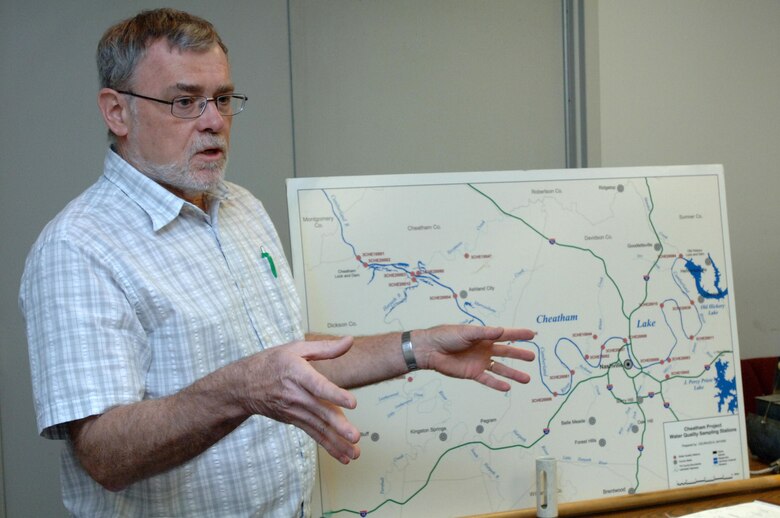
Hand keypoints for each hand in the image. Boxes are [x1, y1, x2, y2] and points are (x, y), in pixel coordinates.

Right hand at [230, 336, 361, 463]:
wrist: (243, 386)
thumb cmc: (272, 362)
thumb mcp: (296, 348)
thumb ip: (325, 347)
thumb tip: (350, 341)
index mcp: (297, 373)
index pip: (317, 385)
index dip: (335, 394)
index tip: (352, 402)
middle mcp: (296, 395)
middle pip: (320, 411)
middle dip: (339, 425)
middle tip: (355, 436)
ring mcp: (294, 410)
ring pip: (319, 427)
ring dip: (337, 442)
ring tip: (354, 452)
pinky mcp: (294, 420)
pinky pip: (313, 434)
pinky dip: (328, 446)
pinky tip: (343, 456)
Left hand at [415, 325, 535, 390]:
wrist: (430, 350)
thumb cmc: (446, 336)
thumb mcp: (466, 332)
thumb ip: (484, 333)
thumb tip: (502, 331)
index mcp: (483, 336)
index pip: (505, 335)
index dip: (518, 335)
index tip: (532, 334)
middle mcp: (484, 349)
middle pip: (506, 352)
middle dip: (519, 354)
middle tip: (533, 357)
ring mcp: (479, 362)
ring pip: (500, 368)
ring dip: (513, 374)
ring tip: (527, 379)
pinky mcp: (472, 373)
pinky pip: (488, 379)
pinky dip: (497, 384)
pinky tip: (507, 388)